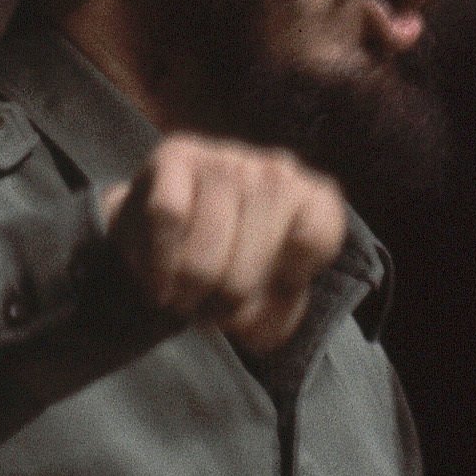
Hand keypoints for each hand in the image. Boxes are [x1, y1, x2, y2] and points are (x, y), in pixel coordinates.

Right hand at [99, 138, 347, 356]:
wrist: (168, 250)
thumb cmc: (230, 277)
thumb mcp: (265, 310)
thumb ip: (274, 320)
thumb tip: (250, 315)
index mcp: (313, 201)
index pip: (317, 236)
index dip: (289, 278)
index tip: (266, 292)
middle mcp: (277, 171)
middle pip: (261, 246)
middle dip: (230, 295)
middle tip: (210, 313)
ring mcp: (227, 157)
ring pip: (210, 234)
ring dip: (192, 283)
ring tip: (183, 298)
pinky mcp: (176, 156)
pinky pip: (169, 214)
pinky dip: (161, 259)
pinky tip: (159, 278)